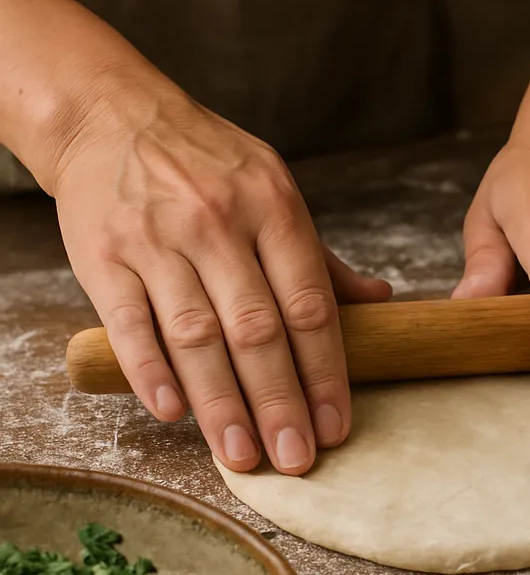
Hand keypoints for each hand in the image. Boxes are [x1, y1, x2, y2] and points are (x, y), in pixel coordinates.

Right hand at [54, 81, 389, 474]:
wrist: (112, 115)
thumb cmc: (207, 165)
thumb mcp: (275, 191)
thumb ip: (321, 258)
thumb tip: (381, 303)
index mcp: (274, 207)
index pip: (310, 305)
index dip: (326, 373)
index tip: (335, 427)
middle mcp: (218, 222)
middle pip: (257, 329)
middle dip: (280, 402)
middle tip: (295, 458)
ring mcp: (157, 238)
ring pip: (196, 335)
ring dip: (221, 402)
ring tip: (242, 455)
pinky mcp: (103, 255)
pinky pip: (130, 323)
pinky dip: (151, 371)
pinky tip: (174, 413)